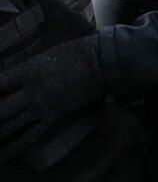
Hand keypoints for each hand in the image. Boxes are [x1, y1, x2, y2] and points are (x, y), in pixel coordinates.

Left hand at [0, 34, 103, 161]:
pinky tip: (5, 153)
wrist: (100, 60)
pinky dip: (16, 146)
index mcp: (26, 71)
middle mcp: (31, 90)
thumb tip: (8, 74)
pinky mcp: (54, 115)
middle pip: (0, 109)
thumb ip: (25, 66)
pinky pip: (32, 134)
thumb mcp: (44, 52)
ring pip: (12, 124)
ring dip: (0, 132)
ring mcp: (42, 104)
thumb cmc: (75, 50)